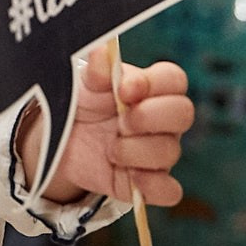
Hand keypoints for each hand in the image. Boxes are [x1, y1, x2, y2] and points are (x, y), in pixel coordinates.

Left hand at [31, 44, 193, 206]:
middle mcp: (162, 121)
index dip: (154, 83)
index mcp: (152, 89)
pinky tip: (129, 175)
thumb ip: (96, 69)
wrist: (62, 141)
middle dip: (149, 117)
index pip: (174, 79)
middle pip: (184, 113)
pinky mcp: (147, 183)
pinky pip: (169, 191)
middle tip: (120, 121)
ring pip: (170, 151)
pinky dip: (152, 185)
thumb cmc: (82, 104)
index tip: (124, 90)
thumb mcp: (83, 83)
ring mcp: (157, 152)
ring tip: (110, 148)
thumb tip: (102, 54)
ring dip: (135, 150)